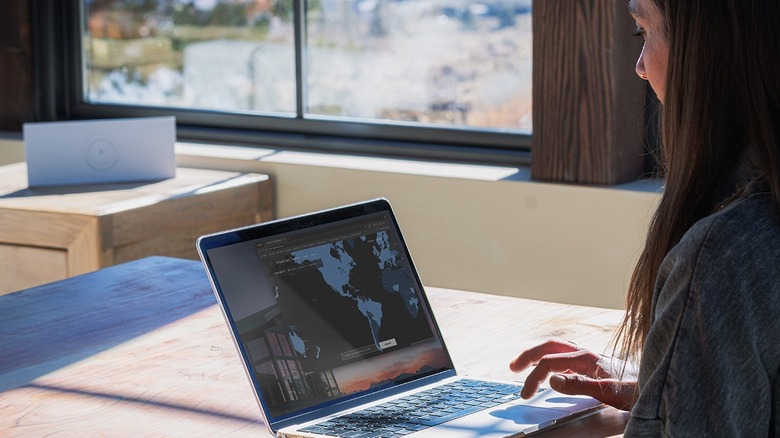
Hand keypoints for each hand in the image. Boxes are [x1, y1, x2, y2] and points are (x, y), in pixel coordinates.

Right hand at [509, 339, 635, 410]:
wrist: (656, 388)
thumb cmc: (636, 391)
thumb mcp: (608, 392)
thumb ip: (579, 384)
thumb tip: (551, 379)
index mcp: (587, 358)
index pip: (550, 362)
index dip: (534, 377)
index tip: (526, 393)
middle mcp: (587, 354)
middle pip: (550, 347)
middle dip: (529, 355)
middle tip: (513, 367)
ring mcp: (591, 358)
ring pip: (557, 349)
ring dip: (538, 354)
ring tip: (524, 363)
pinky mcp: (595, 365)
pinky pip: (566, 356)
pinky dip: (551, 359)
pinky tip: (550, 371)